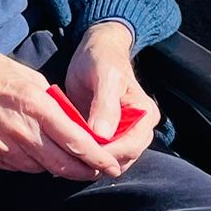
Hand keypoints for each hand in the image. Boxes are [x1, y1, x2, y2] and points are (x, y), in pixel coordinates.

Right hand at [0, 37, 123, 181]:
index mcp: (36, 106)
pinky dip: (30, 163)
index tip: (112, 165)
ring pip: (40, 169)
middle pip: (63, 165)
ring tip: (63, 158)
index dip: (99, 158)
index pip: (77, 142)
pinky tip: (30, 150)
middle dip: (84, 171)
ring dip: (56, 167)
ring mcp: (1, 146)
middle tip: (96, 171)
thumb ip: (54, 105)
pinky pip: (17, 167)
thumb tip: (75, 126)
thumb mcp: (30, 78)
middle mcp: (20, 130)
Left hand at [62, 22, 158, 175]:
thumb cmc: (102, 59)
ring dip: (90, 159)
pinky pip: (99, 152)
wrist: (96, 50)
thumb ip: (105, 106)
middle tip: (68, 154)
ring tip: (65, 152)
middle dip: (97, 160)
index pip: (131, 147)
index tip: (81, 151)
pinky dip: (85, 153)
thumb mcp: (104, 77)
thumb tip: (102, 136)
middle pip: (121, 159)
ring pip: (110, 160)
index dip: (106, 153)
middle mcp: (140, 128)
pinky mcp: (108, 134)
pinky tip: (67, 149)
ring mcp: (125, 133)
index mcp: (145, 115)